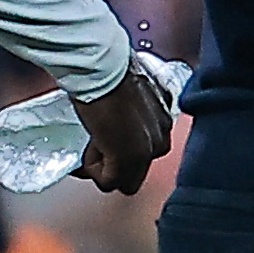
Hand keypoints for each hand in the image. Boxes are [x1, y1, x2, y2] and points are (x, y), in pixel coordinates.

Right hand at [69, 60, 175, 194]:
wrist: (103, 70)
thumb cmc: (111, 71)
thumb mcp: (128, 93)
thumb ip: (130, 109)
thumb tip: (115, 119)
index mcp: (163, 120)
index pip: (146, 149)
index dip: (122, 147)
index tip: (105, 140)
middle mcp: (161, 138)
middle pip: (138, 170)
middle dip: (115, 162)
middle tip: (96, 144)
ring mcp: (147, 152)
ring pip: (125, 181)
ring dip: (104, 166)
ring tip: (93, 142)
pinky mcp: (128, 161)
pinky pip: (108, 182)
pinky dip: (92, 169)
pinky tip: (90, 145)